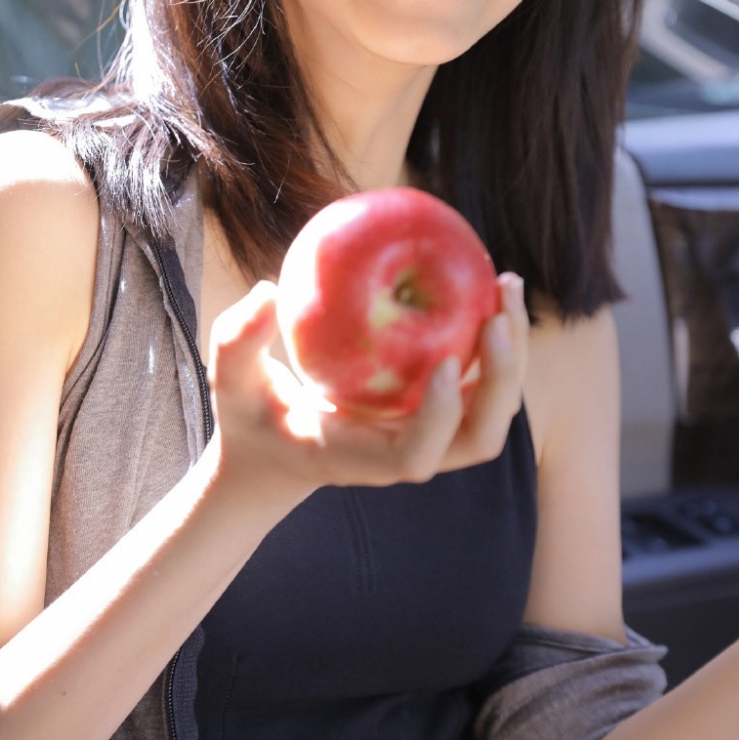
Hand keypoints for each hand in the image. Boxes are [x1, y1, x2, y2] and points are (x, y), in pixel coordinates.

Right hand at [206, 271, 525, 506]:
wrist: (273, 453)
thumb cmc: (250, 418)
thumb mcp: (227, 382)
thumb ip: (236, 340)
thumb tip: (267, 291)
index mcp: (359, 458)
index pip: (414, 457)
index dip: (438, 418)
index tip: (444, 363)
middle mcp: (405, 454)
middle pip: (478, 438)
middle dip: (501, 380)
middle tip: (498, 311)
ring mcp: (427, 437)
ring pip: (492, 411)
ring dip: (511, 355)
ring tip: (506, 284)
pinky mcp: (435, 414)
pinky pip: (479, 382)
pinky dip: (494, 340)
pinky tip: (485, 281)